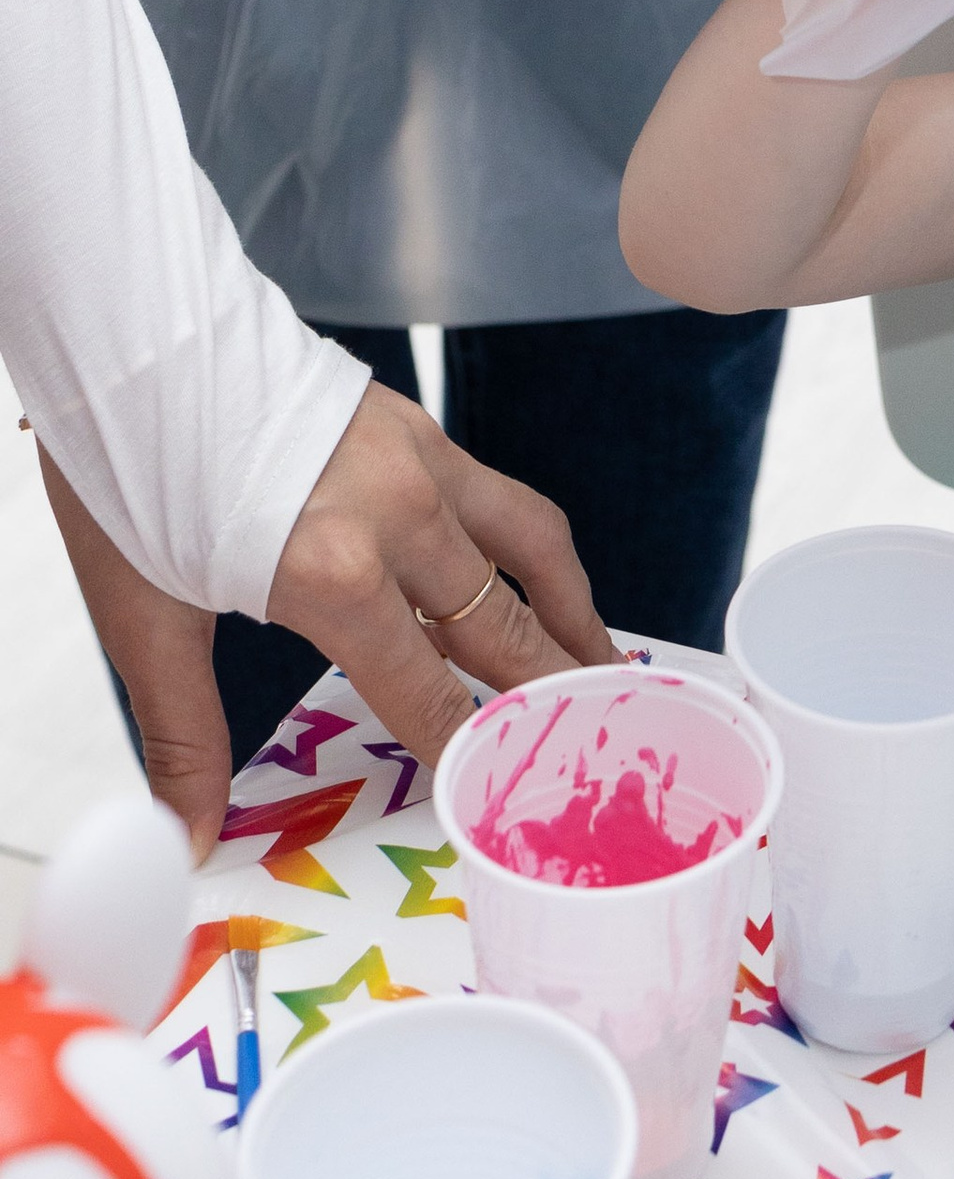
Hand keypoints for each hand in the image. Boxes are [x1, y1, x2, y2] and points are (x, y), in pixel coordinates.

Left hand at [41, 386, 613, 859]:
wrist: (139, 337)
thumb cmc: (128, 476)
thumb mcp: (146, 618)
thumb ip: (185, 735)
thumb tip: (190, 841)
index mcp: (334, 574)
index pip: (428, 691)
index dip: (467, 752)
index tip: (500, 796)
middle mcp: (399, 515)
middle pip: (501, 622)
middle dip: (551, 688)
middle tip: (597, 735)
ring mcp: (419, 459)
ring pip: (529, 543)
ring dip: (571, 607)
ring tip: (600, 657)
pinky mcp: (414, 423)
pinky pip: (497, 498)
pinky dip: (530, 549)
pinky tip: (522, 576)